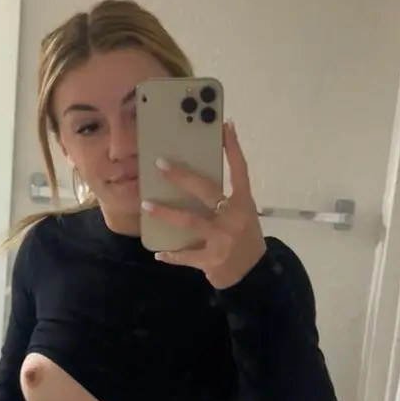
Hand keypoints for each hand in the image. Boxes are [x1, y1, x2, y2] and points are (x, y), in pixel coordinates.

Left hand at [142, 121, 265, 288]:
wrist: (253, 274)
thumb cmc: (244, 238)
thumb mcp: (242, 215)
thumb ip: (226, 199)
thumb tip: (195, 178)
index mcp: (244, 204)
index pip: (240, 171)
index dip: (233, 148)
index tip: (225, 126)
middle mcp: (233, 218)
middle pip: (206, 191)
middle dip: (183, 177)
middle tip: (161, 164)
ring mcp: (221, 240)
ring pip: (189, 221)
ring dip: (165, 213)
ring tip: (146, 203)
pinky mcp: (210, 260)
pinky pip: (185, 255)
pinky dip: (171, 255)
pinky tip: (158, 253)